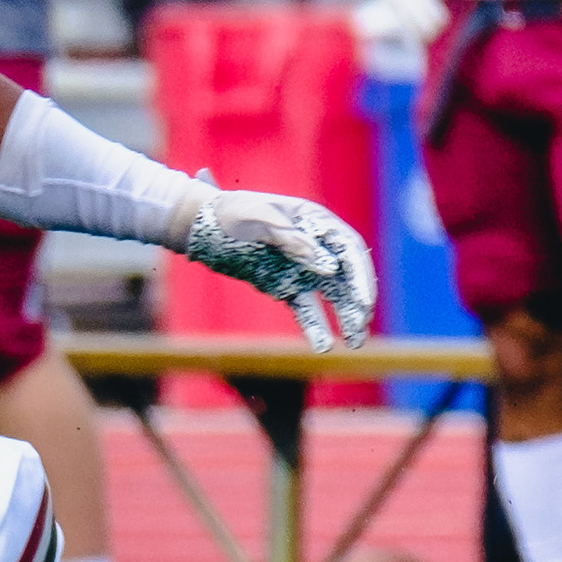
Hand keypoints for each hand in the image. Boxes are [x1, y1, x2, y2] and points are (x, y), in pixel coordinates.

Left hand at [172, 187, 378, 351]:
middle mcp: (314, 246)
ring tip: (355, 344)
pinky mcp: (286, 288)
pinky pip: (307, 310)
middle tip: (361, 327)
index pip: (348, 249)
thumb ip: (293, 241)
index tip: (364, 302)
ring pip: (334, 297)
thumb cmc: (227, 215)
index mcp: (314, 221)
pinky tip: (323, 347)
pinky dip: (316, 328)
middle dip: (358, 302)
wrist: (197, 226)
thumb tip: (328, 267)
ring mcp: (301, 269)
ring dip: (346, 319)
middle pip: (347, 276)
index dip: (361, 276)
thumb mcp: (256, 220)